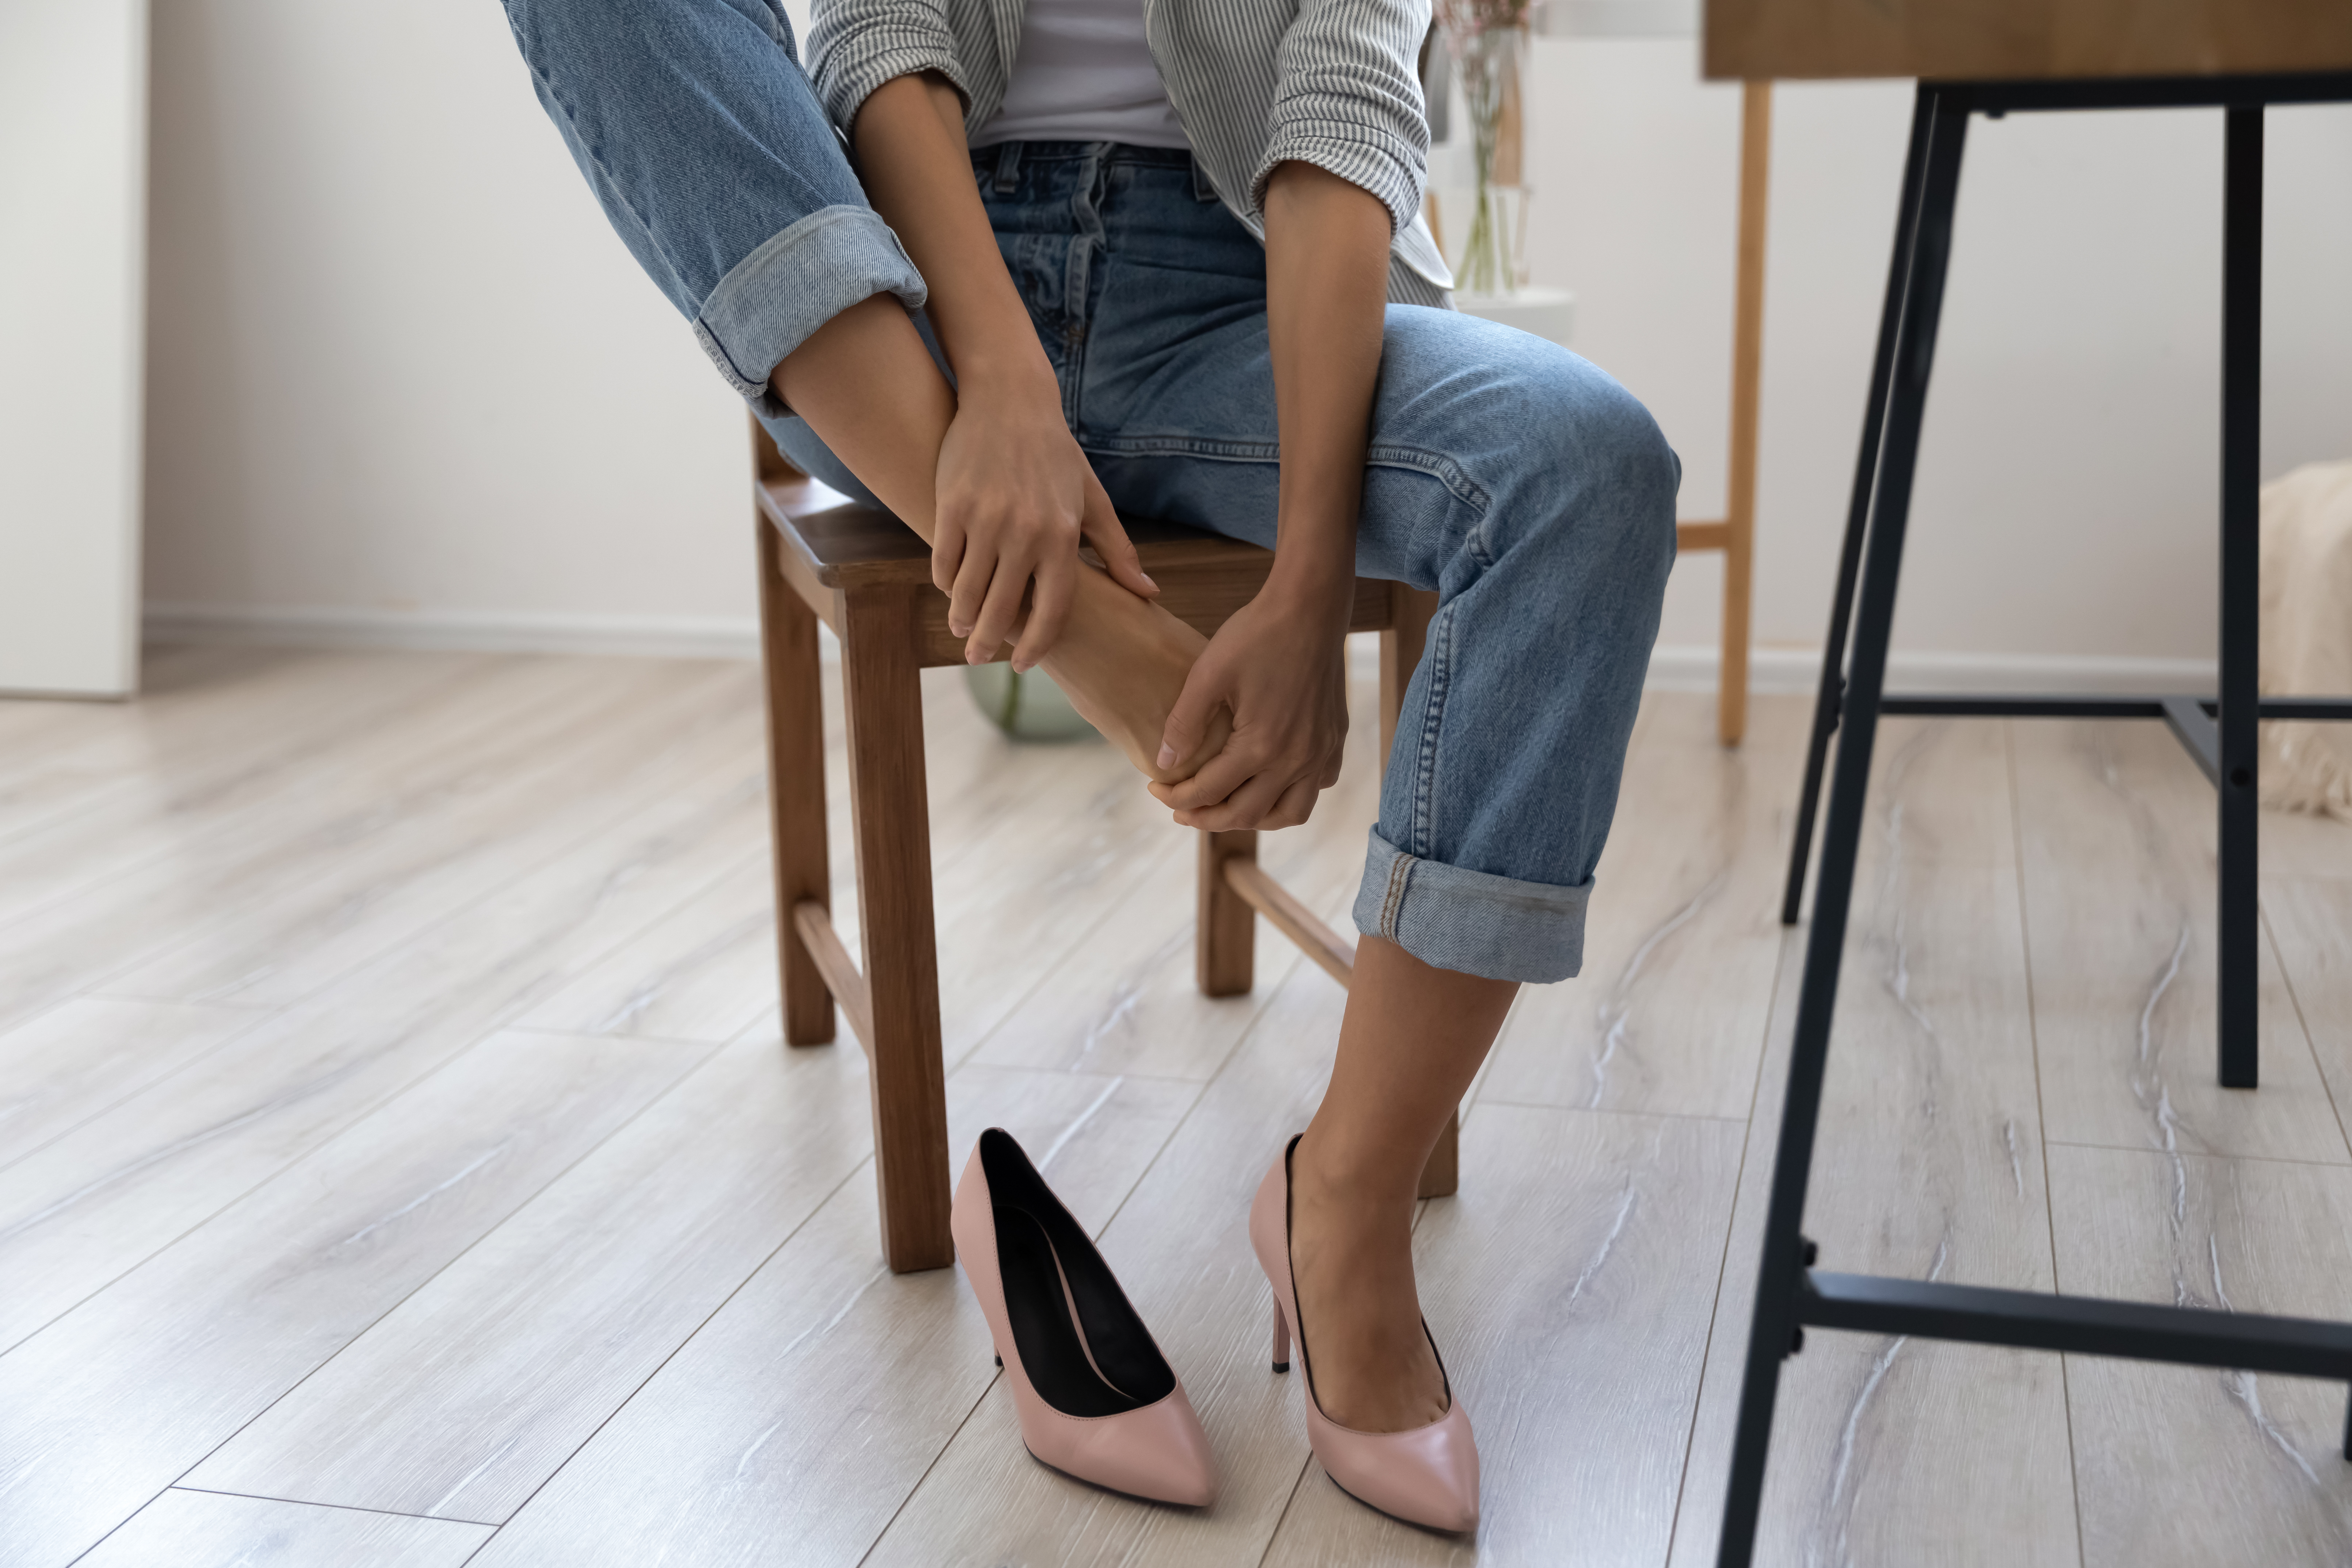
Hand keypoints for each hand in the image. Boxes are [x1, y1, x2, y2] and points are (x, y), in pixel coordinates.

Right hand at [932, 377, 1156, 669]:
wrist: (1010, 400)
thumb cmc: (1056, 454)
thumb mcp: (1092, 499)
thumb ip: (1117, 551)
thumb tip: (1149, 594)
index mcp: (1063, 537)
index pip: (1051, 613)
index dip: (1036, 646)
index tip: (1023, 664)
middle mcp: (1025, 533)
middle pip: (1002, 610)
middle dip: (986, 643)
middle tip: (977, 657)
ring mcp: (985, 520)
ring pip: (966, 591)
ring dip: (961, 617)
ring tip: (960, 627)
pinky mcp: (952, 506)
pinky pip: (944, 561)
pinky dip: (944, 581)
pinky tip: (949, 589)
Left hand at [1147, 577, 1350, 829]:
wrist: (1310, 606)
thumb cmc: (1257, 634)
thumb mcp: (1208, 673)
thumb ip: (1184, 723)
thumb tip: (1164, 764)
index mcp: (1261, 746)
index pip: (1210, 792)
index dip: (1176, 798)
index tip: (1154, 788)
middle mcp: (1297, 759)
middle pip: (1247, 814)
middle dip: (1207, 818)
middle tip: (1180, 809)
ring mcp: (1321, 752)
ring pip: (1290, 813)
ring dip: (1253, 818)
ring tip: (1224, 808)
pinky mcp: (1334, 739)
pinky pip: (1317, 787)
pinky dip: (1290, 796)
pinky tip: (1268, 782)